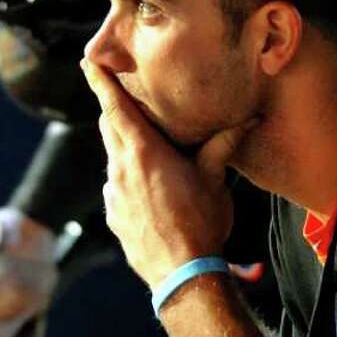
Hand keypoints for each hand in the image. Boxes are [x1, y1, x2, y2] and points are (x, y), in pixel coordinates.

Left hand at [81, 59, 250, 288]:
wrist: (181, 274)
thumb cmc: (200, 223)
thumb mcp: (214, 181)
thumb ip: (221, 147)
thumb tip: (248, 120)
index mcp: (144, 152)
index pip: (115, 107)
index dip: (100, 82)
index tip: (88, 62)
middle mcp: (121, 168)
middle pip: (110, 128)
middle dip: (115, 112)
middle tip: (125, 100)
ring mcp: (113, 194)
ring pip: (114, 159)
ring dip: (126, 150)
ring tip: (150, 155)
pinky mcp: (112, 215)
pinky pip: (116, 187)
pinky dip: (128, 180)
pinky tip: (150, 193)